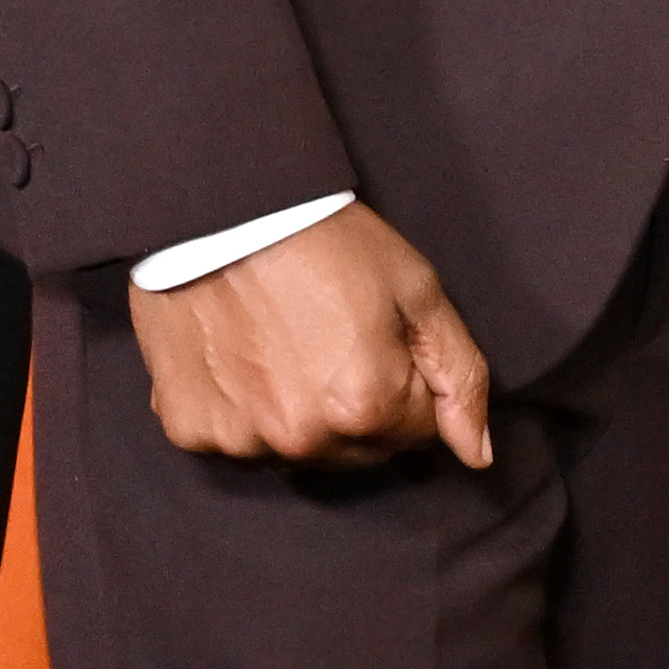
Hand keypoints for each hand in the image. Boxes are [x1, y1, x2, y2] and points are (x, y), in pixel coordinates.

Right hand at [128, 200, 495, 469]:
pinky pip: (236, 443)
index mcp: (365, 408)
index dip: (408, 383)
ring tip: (285, 346)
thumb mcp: (417, 291)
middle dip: (360, 407)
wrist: (223, 211)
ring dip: (301, 416)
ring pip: (297, 452)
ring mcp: (239, 441)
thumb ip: (460, 377)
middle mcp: (301, 440)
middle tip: (332, 339)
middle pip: (359, 452)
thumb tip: (478, 457)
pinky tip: (242, 359)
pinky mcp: (190, 430)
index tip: (381, 338)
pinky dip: (243, 412)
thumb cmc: (326, 242)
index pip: (418, 432)